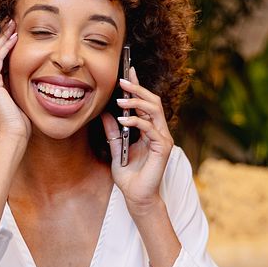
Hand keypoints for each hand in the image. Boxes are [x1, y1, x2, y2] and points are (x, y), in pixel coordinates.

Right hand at [0, 19, 30, 144]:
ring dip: (3, 37)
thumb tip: (37, 75)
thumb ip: (23, 86)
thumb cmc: (22, 122)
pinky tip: (13, 38)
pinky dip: (4, 47)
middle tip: (11, 21)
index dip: (5, 43)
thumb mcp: (23, 98)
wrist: (14, 136)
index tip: (15, 30)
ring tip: (12, 24)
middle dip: (2, 35)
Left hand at [101, 66, 172, 212]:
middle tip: (123, 79)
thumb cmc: (129, 176)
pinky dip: (137, 121)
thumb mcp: (116, 149)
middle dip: (138, 88)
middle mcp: (158, 131)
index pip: (145, 102)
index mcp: (149, 129)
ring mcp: (162, 138)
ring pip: (154, 110)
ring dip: (137, 101)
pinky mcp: (163, 147)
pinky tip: (123, 120)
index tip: (128, 70)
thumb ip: (113, 132)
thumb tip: (104, 114)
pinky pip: (151, 128)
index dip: (138, 85)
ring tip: (120, 99)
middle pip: (153, 101)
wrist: (136, 196)